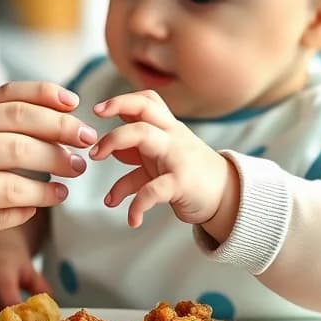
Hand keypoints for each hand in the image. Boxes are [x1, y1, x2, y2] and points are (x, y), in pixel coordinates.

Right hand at [0, 81, 94, 258]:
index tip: (79, 110)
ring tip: (66, 187)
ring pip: (13, 184)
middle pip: (19, 141)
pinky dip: (24, 212)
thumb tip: (58, 106)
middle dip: (60, 146)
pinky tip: (33, 208)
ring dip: (49, 187)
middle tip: (84, 155)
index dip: (52, 103)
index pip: (12, 101)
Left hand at [91, 89, 234, 229]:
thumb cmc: (188, 175)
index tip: (97, 110)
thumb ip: (134, 159)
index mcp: (166, 128)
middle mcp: (171, 136)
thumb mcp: (160, 162)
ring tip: (98, 167)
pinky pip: (152, 189)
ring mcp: (176, 156)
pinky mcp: (181, 182)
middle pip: (142, 110)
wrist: (227, 195)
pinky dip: (137, 206)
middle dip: (113, 116)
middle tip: (93, 148)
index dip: (121, 101)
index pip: (146, 101)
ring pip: (143, 135)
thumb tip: (106, 170)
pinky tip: (132, 219)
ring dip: (114, 145)